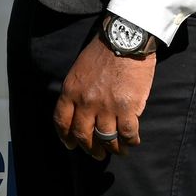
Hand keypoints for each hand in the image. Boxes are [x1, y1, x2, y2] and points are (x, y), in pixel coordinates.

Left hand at [55, 38, 152, 159]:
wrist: (124, 40)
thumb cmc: (102, 52)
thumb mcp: (79, 70)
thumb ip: (77, 91)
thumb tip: (80, 110)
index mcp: (70, 91)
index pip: (62, 120)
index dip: (65, 136)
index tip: (70, 144)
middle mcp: (85, 102)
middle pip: (83, 134)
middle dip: (89, 148)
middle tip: (97, 154)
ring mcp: (107, 107)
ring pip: (106, 138)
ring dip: (112, 149)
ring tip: (118, 151)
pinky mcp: (128, 108)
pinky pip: (128, 133)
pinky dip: (130, 142)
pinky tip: (132, 143)